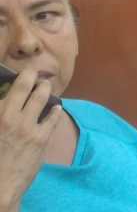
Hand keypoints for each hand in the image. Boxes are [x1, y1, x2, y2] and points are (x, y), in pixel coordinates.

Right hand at [0, 69, 60, 206]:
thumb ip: (0, 116)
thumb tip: (4, 102)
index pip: (3, 90)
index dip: (12, 80)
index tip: (17, 75)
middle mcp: (7, 116)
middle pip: (23, 86)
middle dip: (30, 75)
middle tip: (33, 73)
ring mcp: (26, 127)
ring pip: (40, 98)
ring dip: (44, 88)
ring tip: (46, 84)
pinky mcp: (40, 139)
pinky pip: (52, 119)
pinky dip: (54, 111)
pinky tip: (56, 107)